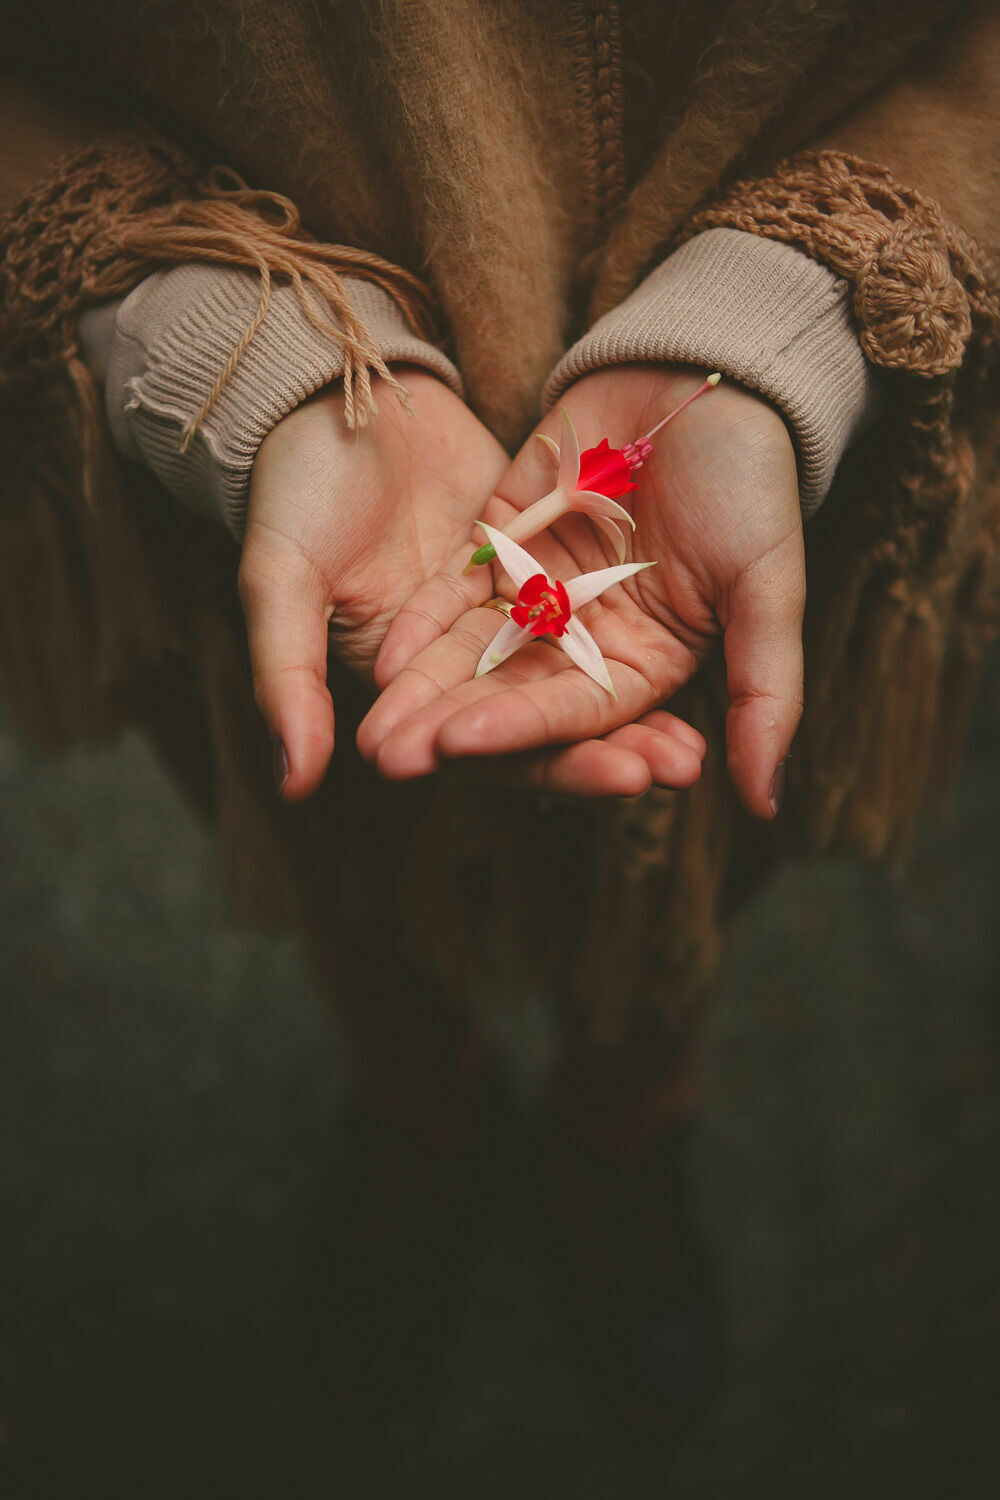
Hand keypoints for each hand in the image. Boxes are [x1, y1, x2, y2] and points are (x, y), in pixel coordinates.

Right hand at [239, 367, 704, 802]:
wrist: (328, 387)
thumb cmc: (291, 487)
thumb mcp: (279, 580)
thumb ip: (284, 680)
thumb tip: (294, 785)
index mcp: (404, 685)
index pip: (488, 745)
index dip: (555, 765)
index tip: (623, 776)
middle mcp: (461, 661)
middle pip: (548, 722)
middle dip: (611, 751)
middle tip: (677, 767)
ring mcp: (503, 610)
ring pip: (577, 673)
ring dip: (635, 711)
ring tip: (697, 743)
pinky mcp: (534, 560)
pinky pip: (589, 608)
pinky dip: (630, 632)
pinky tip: (693, 647)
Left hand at [357, 365, 804, 818]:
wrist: (705, 372)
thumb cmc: (752, 482)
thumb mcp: (768, 588)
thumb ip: (764, 692)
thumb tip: (768, 804)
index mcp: (647, 665)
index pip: (577, 714)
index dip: (521, 729)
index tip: (461, 744)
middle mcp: (586, 640)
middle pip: (512, 696)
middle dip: (453, 728)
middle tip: (391, 760)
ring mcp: (539, 591)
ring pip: (473, 653)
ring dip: (423, 692)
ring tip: (371, 730)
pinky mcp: (501, 542)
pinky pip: (456, 592)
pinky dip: (422, 624)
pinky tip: (382, 658)